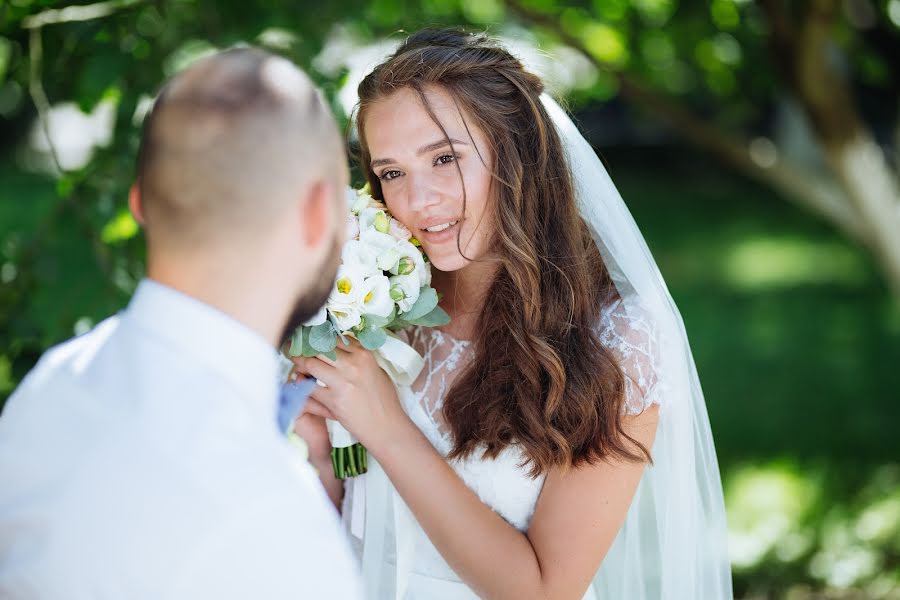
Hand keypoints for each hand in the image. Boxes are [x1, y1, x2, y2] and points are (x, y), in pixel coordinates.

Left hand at [289, 338, 413, 455]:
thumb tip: (339, 350)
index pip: (334, 338)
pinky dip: (302, 385)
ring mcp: (343, 382)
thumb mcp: (376, 370)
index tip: (311, 341)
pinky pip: (310, 388)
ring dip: (300, 364)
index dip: (320, 340)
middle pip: (320, 348)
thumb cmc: (384, 399)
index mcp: (364, 354)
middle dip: (306, 349)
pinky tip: (299, 384)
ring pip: (311, 364)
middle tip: (296, 349)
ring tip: (296, 365)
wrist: (386, 426)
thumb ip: (358, 358)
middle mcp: (353, 364)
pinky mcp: (334, 400)